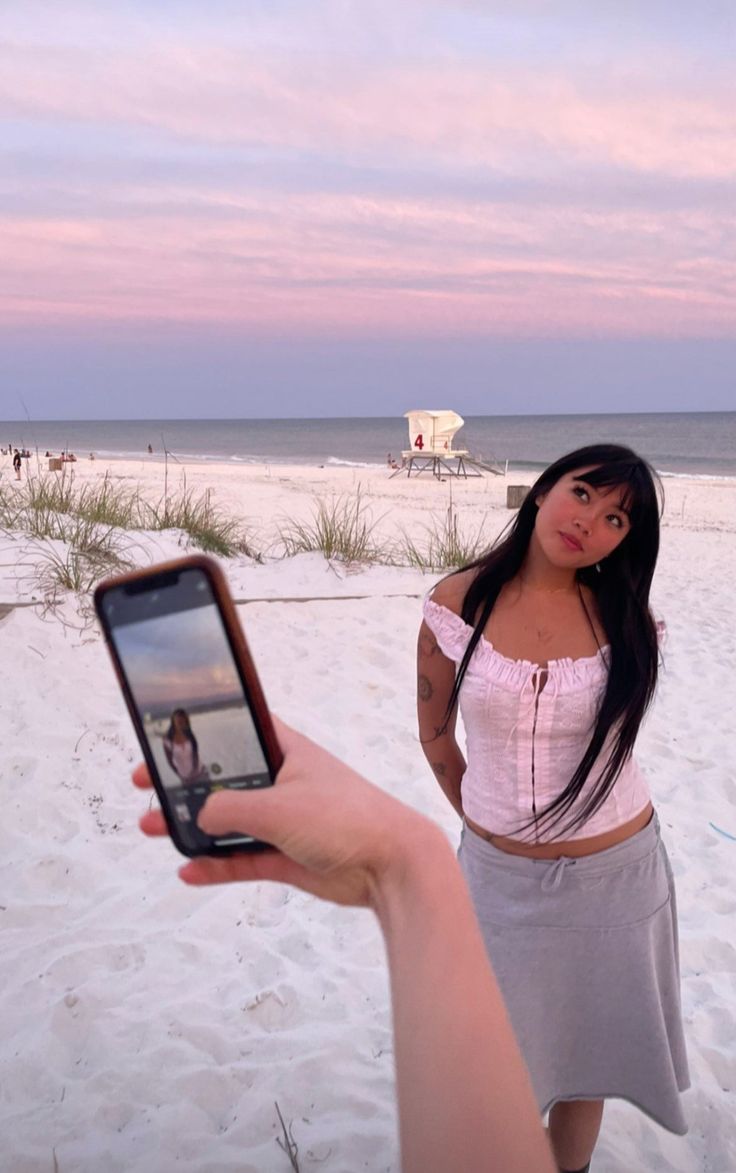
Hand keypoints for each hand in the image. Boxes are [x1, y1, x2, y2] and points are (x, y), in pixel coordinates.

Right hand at [133, 716, 438, 908]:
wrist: (392, 865)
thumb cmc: (344, 817)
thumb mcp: (277, 805)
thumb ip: (230, 808)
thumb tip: (199, 816)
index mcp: (287, 751)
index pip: (236, 732)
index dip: (200, 734)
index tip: (163, 740)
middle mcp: (284, 781)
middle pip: (225, 780)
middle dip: (185, 785)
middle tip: (146, 788)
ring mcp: (286, 820)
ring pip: (230, 822)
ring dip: (193, 827)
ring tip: (153, 831)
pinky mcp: (289, 856)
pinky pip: (243, 859)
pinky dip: (217, 865)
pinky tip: (188, 870)